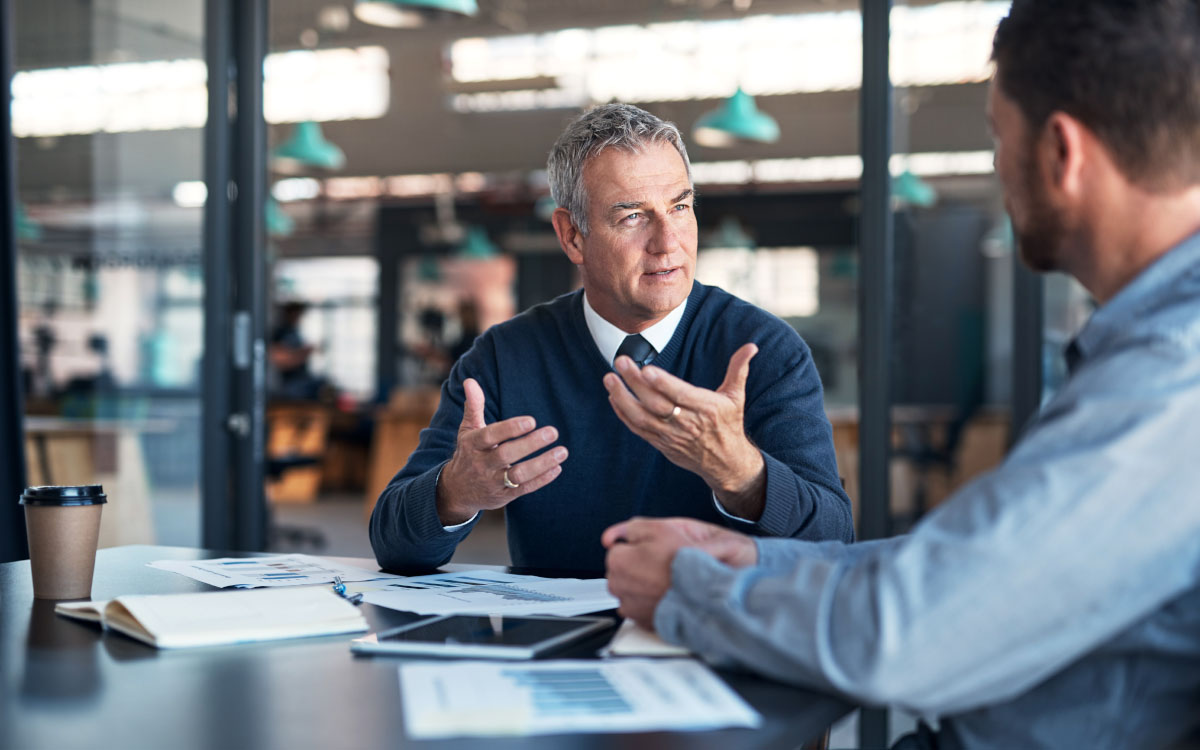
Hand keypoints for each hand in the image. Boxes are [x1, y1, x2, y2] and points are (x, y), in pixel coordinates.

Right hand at [437, 378, 567, 524]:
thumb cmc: (468, 453)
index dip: (510, 428)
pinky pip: (525, 489)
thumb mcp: (467, 430)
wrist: (457, 491)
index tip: (531, 420)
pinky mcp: (504, 496)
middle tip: (553, 431)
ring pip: (518, 475)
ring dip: (542, 464)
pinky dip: (542, 479)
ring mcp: (493, 482)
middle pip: (506, 455)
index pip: (490, 435)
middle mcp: (482, 464)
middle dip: (531, 444)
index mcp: (473, 444)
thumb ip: (474, 406)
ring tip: (563, 451)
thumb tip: (470, 381)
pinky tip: (557, 468)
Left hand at [602, 517, 757, 628]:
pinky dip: (651, 602)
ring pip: (631, 590)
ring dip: (642, 585)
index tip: (655, 550)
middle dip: (637, 566)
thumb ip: (630, 528)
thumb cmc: (686, 562)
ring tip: (666, 580)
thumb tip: (610, 536)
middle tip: (662, 563)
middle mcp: (619, 587)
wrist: (707, 594)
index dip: (639, 548)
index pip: (618, 550)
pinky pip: (641, 607)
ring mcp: (630, 607)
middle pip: (622, 571)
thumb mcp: (659, 528)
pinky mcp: (643, 622)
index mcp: (618, 562)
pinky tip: (667, 594)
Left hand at [603, 343, 765, 518]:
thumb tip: (751, 346)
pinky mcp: (661, 444)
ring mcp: (672, 436)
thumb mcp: (736, 397)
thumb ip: (739, 369)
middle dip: (636, 383)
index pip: (681, 395)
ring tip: (609, 379)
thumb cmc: (729, 424)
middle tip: (620, 362)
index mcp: (707, 409)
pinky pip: (639, 430)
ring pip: (643, 418)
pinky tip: (613, 397)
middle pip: (657, 403)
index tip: (647, 369)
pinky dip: (624, 414)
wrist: (726, 463)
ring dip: (623, 398)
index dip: (663, 383)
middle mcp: (687, 423)